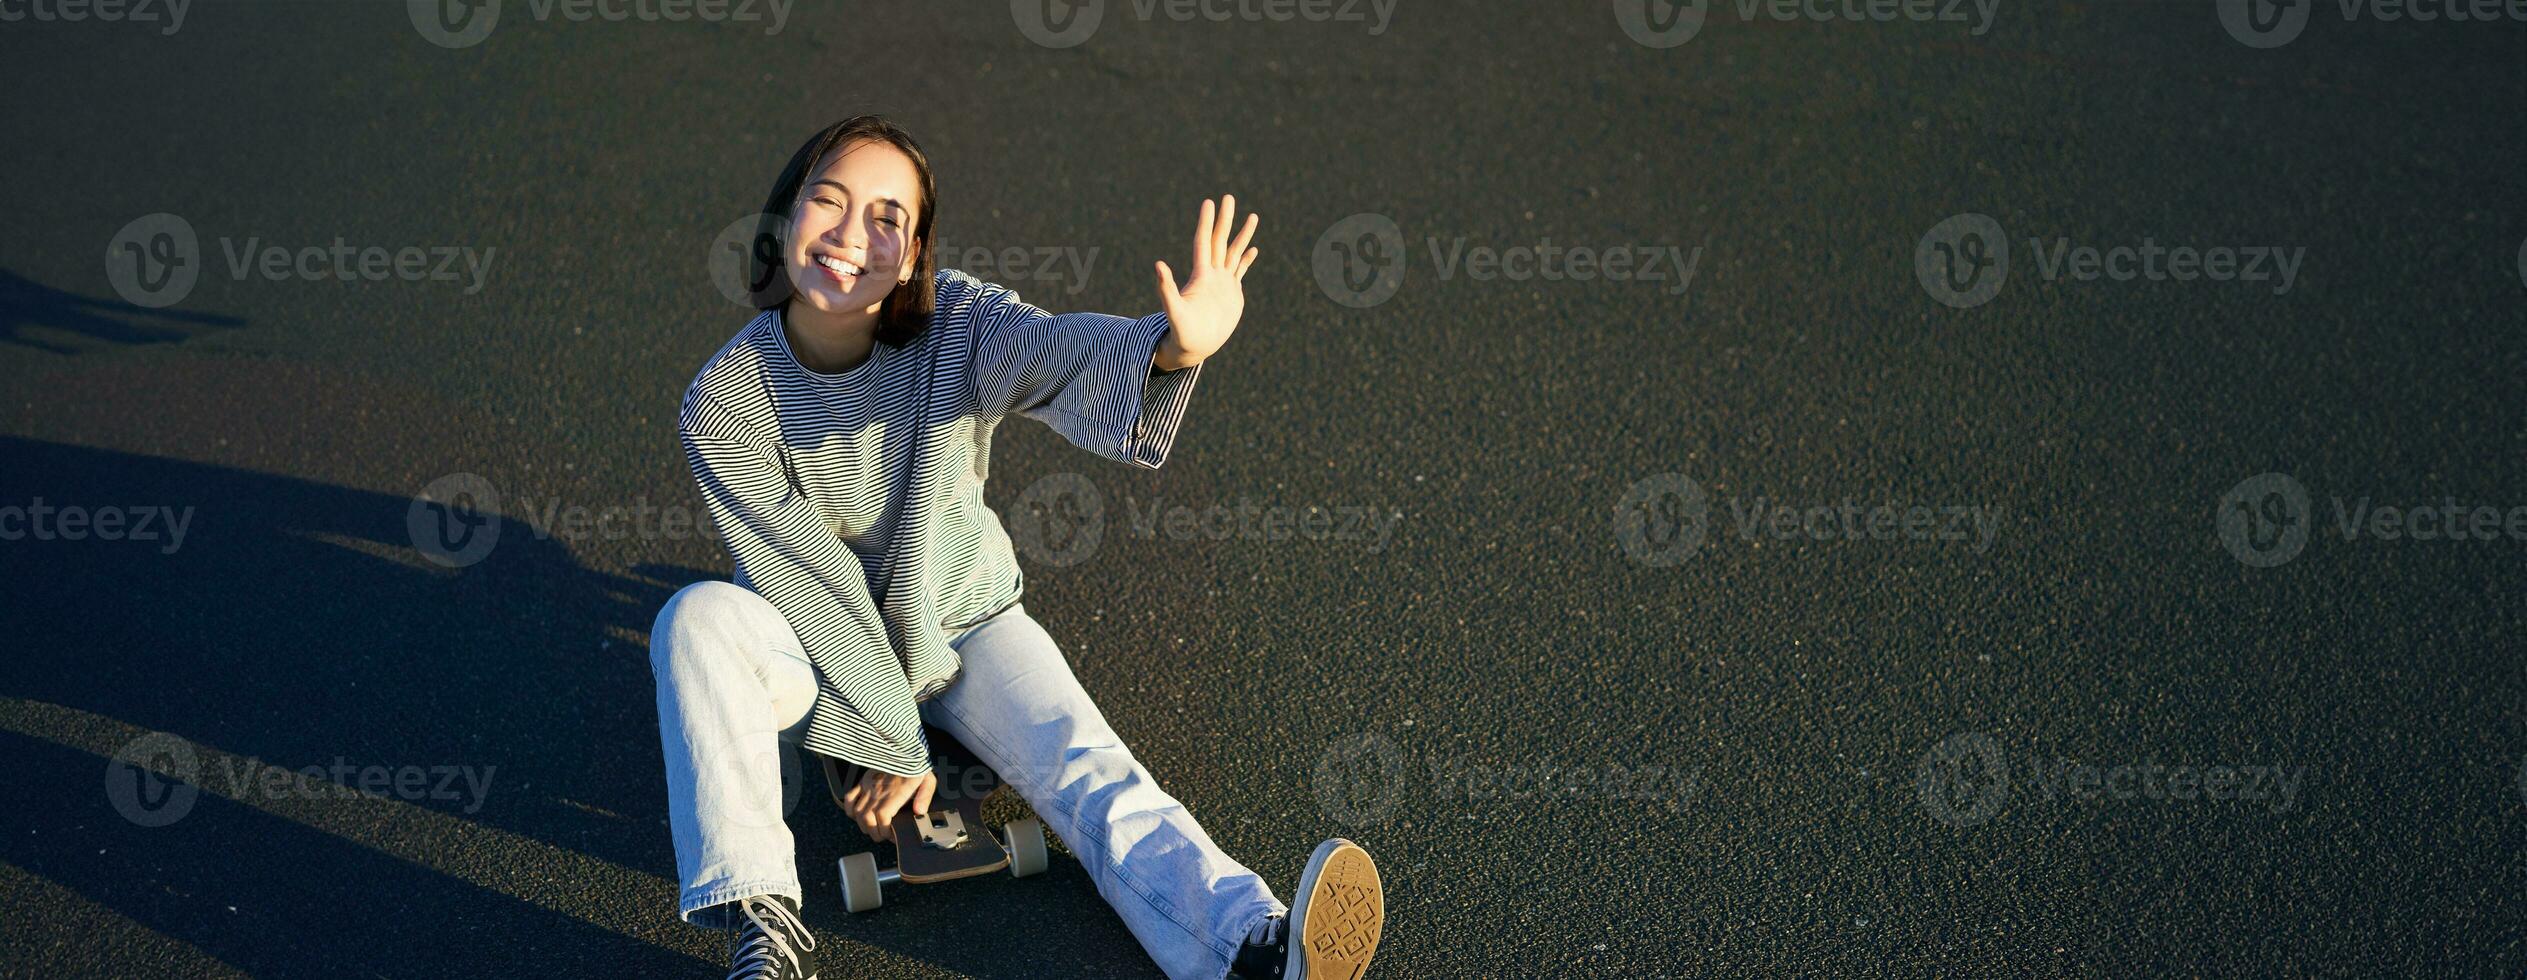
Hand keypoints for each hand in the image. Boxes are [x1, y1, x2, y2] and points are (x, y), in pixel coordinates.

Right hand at [841, 767, 936, 843]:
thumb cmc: (915, 765)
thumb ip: (925, 796)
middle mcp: (879, 791)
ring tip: (872, 829)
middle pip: (868, 819)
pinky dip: (850, 810)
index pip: (883, 817)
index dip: (884, 831)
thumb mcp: (927, 780)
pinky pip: (850, 798)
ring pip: (857, 812)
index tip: (890, 835)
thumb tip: (919, 812)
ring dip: (863, 824)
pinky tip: (856, 815)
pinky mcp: (863, 781)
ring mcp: (868, 786)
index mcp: (895, 792)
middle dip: (874, 832)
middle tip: (881, 836)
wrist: (903, 748)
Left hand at [1152, 195, 1260, 371]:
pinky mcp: (1231, 294)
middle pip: (1219, 241)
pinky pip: (1240, 271)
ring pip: (1233, 252)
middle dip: (1225, 219)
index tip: (1209, 202)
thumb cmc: (1181, 332)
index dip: (1206, 222)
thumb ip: (1166, 288)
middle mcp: (1211, 275)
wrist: (1194, 346)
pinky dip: (1246, 259)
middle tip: (1228, 197)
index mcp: (1200, 276)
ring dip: (1242, 235)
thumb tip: (1157, 265)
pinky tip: (1254, 249)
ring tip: (1253, 216)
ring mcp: (1223, 283)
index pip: (1203, 242)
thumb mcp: (1174, 310)